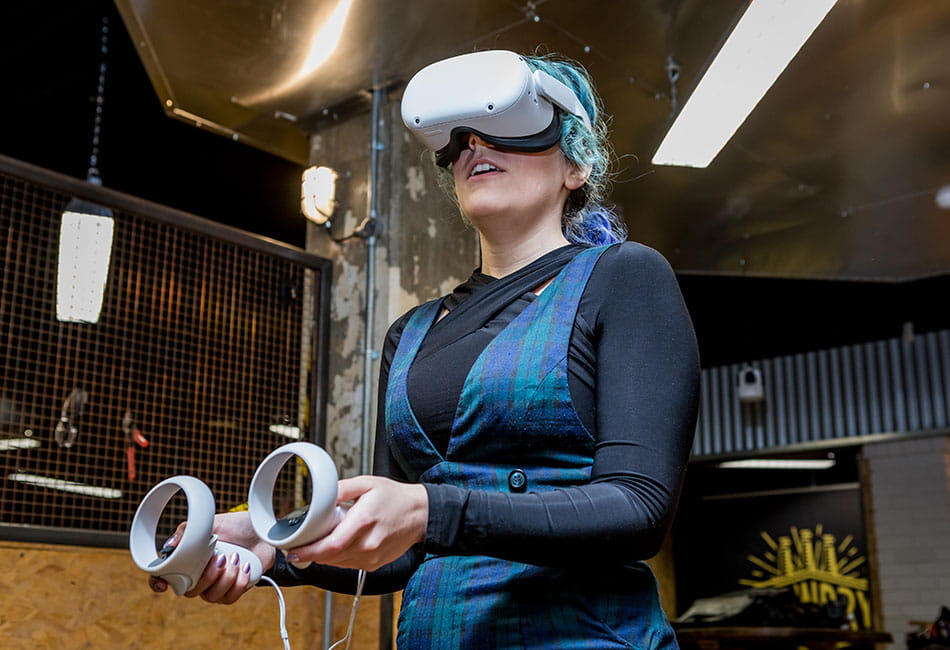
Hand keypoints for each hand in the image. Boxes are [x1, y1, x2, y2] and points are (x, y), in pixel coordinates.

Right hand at [147, 511, 275, 603]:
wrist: (262, 533)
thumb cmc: (236, 527)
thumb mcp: (213, 523)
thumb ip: (189, 532)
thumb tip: (169, 546)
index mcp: (189, 560)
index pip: (165, 576)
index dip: (158, 583)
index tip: (163, 584)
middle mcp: (199, 576)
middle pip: (190, 592)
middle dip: (207, 576)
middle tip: (221, 557)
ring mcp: (216, 586)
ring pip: (211, 596)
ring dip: (226, 577)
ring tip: (236, 558)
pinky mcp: (233, 591)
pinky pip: (229, 598)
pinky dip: (239, 582)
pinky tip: (246, 566)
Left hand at [285, 476, 427, 571]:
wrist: (420, 514)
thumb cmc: (395, 498)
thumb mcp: (367, 483)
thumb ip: (341, 488)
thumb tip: (320, 495)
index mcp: (364, 521)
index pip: (331, 545)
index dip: (309, 550)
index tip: (293, 550)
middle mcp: (368, 543)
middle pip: (331, 557)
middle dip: (311, 553)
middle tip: (298, 546)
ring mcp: (372, 556)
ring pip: (338, 563)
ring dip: (324, 556)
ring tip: (319, 542)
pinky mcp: (374, 564)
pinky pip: (349, 565)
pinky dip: (338, 558)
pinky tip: (339, 545)